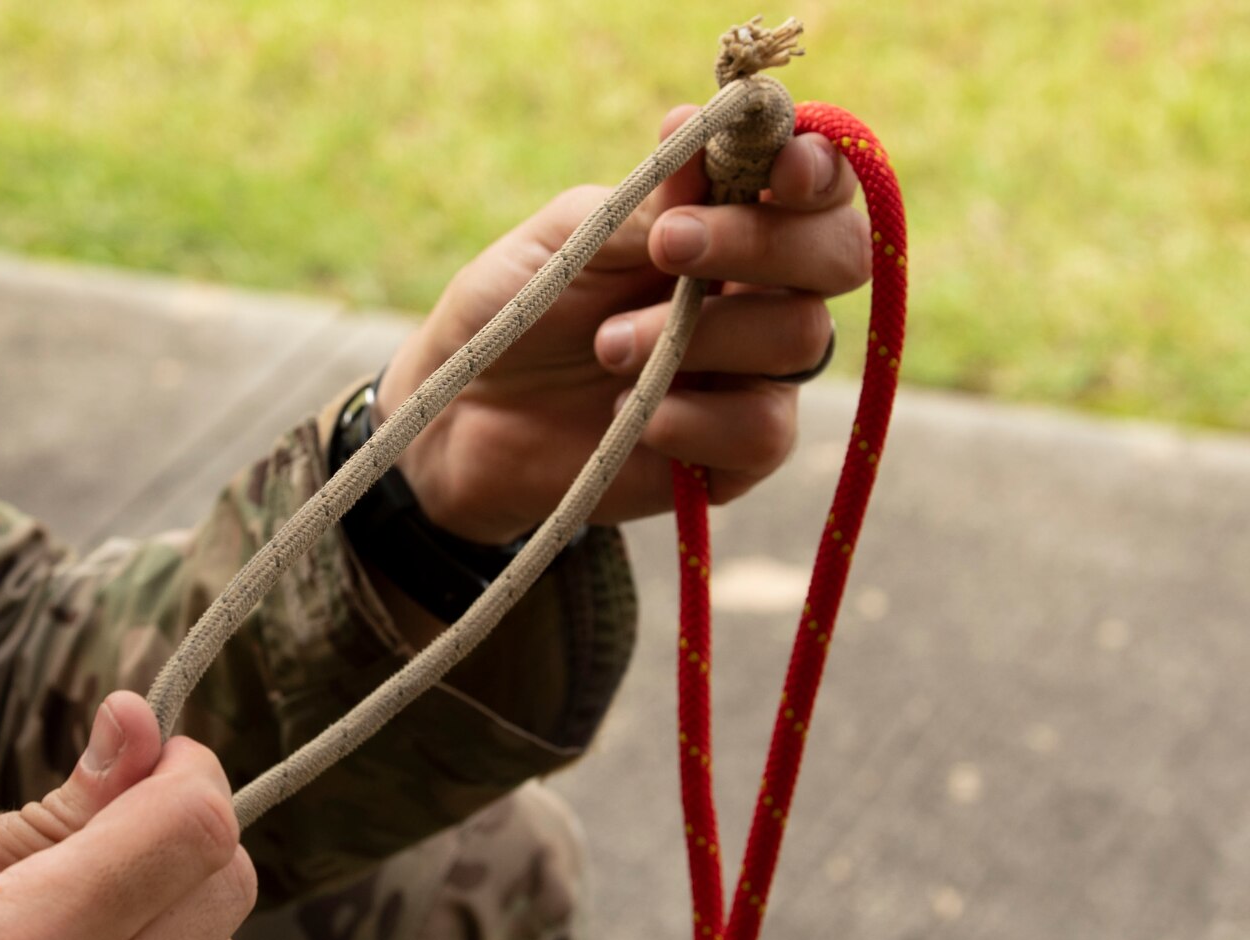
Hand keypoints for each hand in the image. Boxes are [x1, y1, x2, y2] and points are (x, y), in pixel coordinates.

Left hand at [378, 106, 872, 545]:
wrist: (460, 418)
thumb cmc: (513, 313)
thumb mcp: (567, 241)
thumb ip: (645, 202)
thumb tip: (695, 126)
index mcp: (728, 223)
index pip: (815, 184)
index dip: (818, 169)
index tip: (778, 172)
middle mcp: (757, 293)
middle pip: (837, 256)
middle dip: (763, 243)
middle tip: (669, 248)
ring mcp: (750, 376)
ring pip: (800, 339)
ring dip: (699, 335)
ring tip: (607, 348)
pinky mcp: (730, 455)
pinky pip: (764, 431)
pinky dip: (698, 419)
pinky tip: (635, 415)